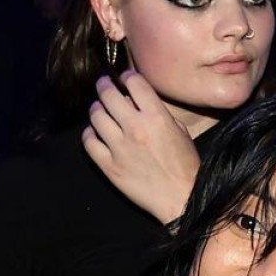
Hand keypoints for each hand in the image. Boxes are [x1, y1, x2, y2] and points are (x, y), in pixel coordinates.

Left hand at [81, 70, 198, 225]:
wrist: (181, 199)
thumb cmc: (186, 166)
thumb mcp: (181, 132)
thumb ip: (159, 113)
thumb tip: (139, 103)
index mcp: (157, 117)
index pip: (134, 82)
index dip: (127, 76)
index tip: (124, 78)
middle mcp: (135, 128)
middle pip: (109, 95)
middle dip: (104, 85)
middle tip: (103, 84)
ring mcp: (119, 148)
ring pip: (96, 116)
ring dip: (96, 108)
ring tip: (98, 108)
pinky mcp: (109, 166)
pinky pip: (89, 143)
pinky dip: (89, 134)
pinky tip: (93, 132)